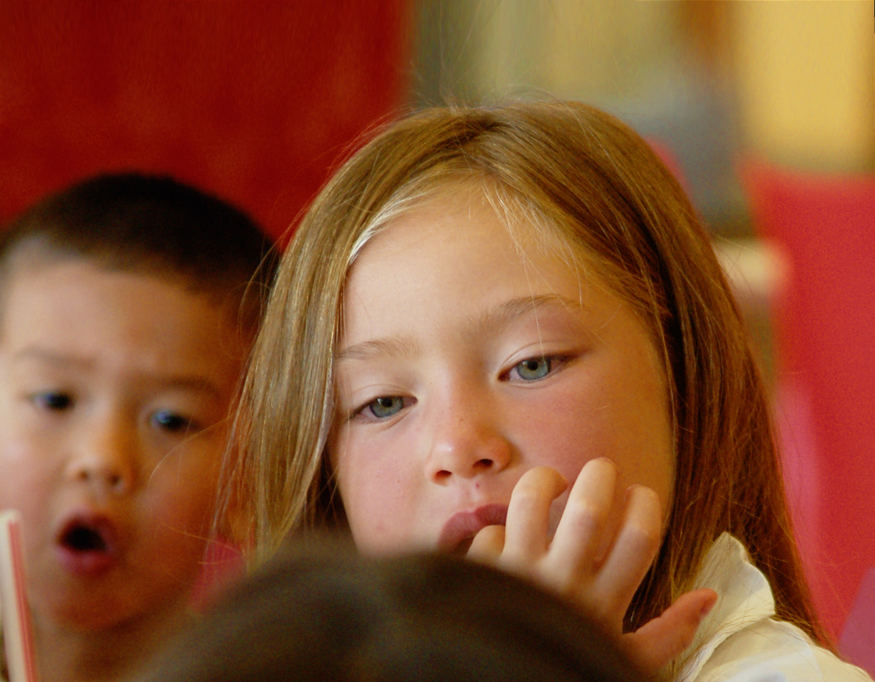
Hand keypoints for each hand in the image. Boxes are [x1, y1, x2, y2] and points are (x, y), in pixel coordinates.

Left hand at [466, 459, 715, 672]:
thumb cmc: (571, 665)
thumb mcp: (630, 661)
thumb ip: (670, 632)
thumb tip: (709, 597)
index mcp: (605, 603)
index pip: (640, 537)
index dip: (646, 502)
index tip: (639, 493)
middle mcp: (565, 584)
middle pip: (588, 510)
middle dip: (599, 475)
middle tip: (601, 470)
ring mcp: (521, 574)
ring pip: (531, 502)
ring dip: (543, 480)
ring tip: (554, 483)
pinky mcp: (486, 572)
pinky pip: (490, 532)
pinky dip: (498, 529)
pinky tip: (510, 535)